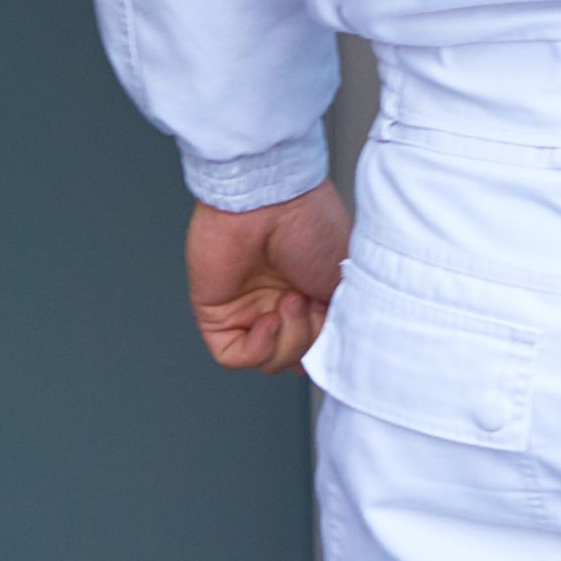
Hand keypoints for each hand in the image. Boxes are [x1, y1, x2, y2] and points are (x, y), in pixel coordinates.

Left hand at [187, 185, 351, 371]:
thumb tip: (335, 350)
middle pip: (295, 358)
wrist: (271, 199)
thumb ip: (339, 319)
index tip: (333, 331)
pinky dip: (258, 348)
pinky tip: (267, 319)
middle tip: (310, 303)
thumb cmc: (311, 222)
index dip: (325, 347)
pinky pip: (234, 355)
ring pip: (268, 361)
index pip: (317, 344)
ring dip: (286, 341)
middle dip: (307, 340)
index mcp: (311, 294)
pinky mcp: (217, 314)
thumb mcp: (343, 278)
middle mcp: (278, 303)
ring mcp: (248, 309)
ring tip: (290, 302)